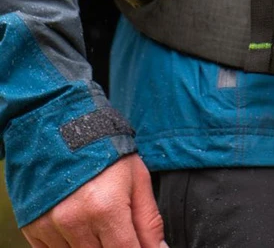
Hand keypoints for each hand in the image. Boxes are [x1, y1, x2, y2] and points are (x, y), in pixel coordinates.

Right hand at [22, 154, 166, 247]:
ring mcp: (51, 227)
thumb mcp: (138, 178)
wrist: (64, 129)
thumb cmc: (106, 151)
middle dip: (115, 245)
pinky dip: (69, 247)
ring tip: (100, 223)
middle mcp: (76, 221)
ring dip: (92, 247)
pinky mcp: (34, 229)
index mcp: (106, 206)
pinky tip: (80, 230)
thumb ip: (149, 220)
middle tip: (119, 226)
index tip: (142, 247)